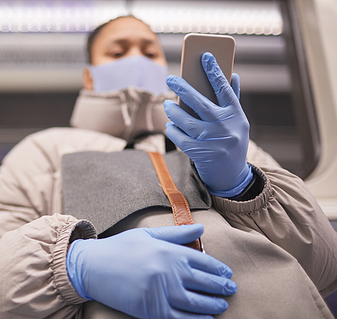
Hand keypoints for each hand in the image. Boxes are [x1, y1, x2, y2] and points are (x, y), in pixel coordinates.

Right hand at [66, 224, 236, 318]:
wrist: (94, 266)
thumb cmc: (120, 248)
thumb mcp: (149, 235)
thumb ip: (177, 233)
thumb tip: (201, 227)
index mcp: (170, 252)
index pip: (204, 262)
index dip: (219, 269)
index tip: (227, 273)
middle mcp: (169, 272)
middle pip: (204, 283)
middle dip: (221, 287)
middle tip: (231, 290)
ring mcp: (161, 292)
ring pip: (196, 303)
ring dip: (213, 305)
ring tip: (222, 306)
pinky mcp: (151, 309)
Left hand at [164, 52, 251, 196]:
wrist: (232, 174)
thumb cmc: (233, 141)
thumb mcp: (238, 121)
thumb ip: (232, 99)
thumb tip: (232, 74)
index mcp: (236, 114)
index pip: (225, 88)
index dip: (215, 71)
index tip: (205, 55)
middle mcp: (226, 126)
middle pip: (201, 103)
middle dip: (183, 88)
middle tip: (170, 79)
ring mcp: (213, 141)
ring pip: (186, 122)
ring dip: (173, 111)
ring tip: (167, 105)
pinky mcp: (200, 153)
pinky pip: (180, 138)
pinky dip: (172, 130)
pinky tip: (170, 125)